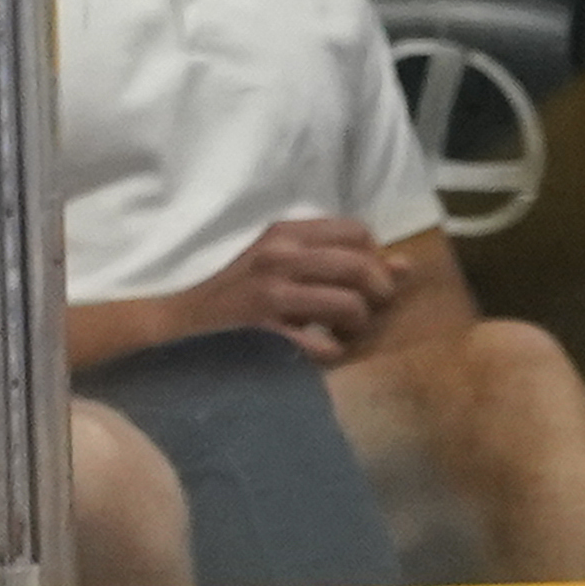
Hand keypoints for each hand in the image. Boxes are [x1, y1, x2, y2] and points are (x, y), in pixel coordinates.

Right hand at [173, 211, 398, 360]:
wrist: (181, 324)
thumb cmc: (239, 293)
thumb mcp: (282, 262)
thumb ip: (338, 260)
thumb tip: (403, 266)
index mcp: (286, 232)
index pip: (357, 231)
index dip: (375, 257)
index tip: (365, 279)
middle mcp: (280, 255)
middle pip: (361, 266)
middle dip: (378, 293)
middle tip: (364, 311)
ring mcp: (272, 294)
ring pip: (351, 305)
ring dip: (356, 325)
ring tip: (340, 331)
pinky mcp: (266, 333)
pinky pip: (325, 347)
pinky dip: (331, 354)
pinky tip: (318, 351)